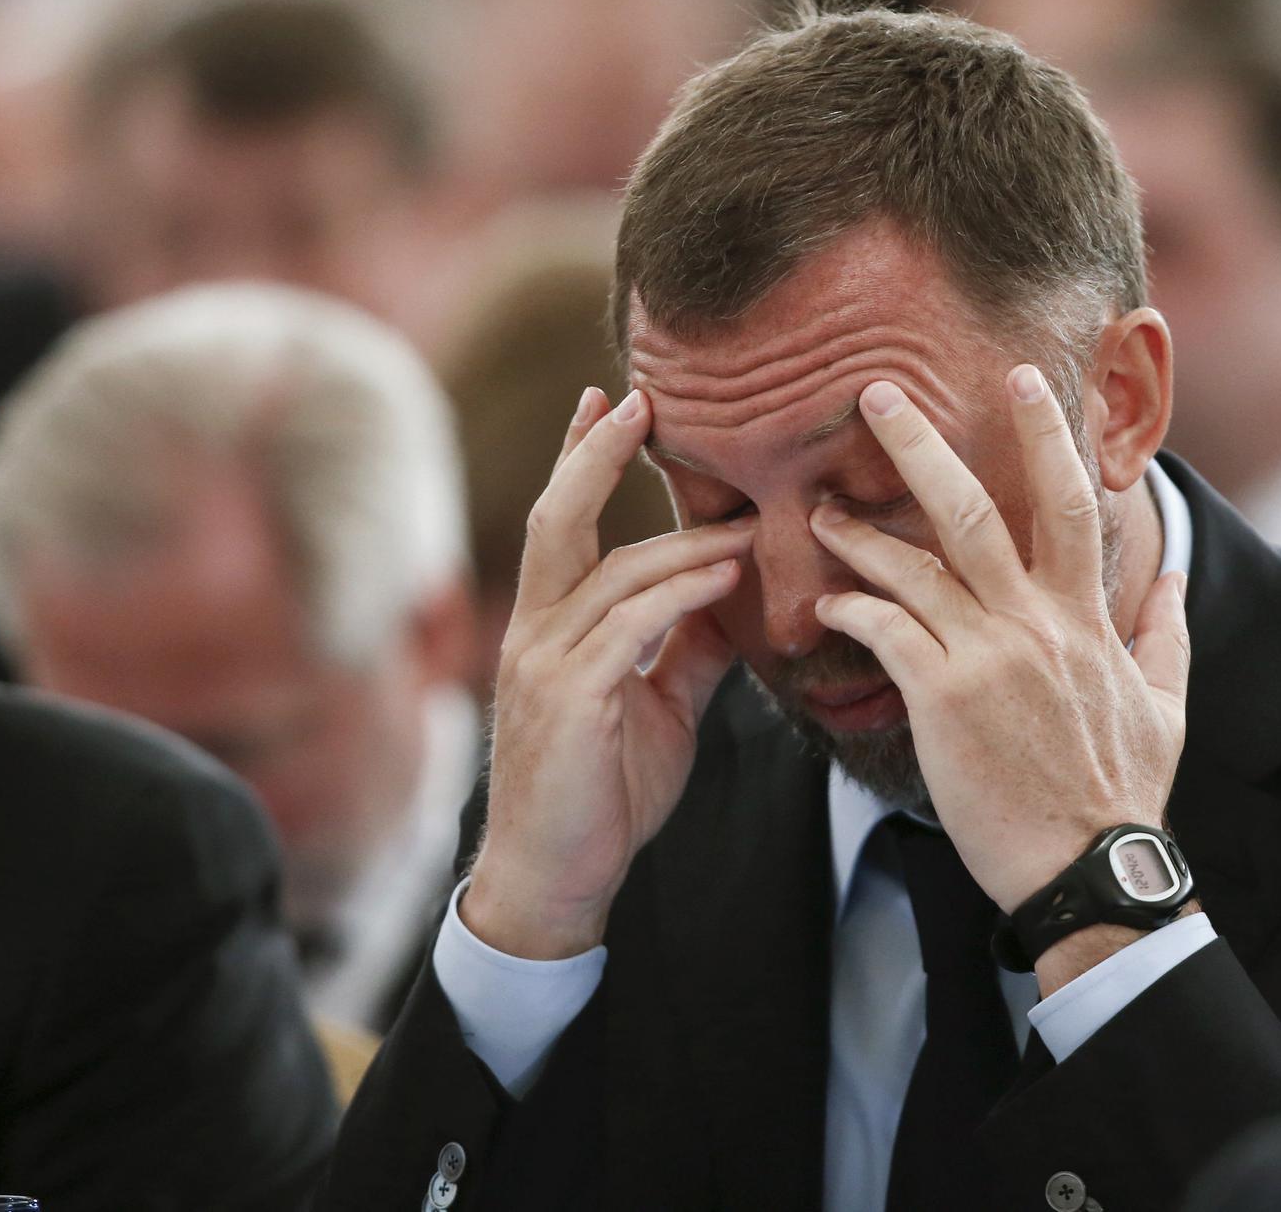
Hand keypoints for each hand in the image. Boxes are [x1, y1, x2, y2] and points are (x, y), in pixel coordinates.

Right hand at [463, 387, 752, 958]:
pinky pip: (628, 631)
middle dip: (595, 457)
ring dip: (682, 542)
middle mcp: (535, 635)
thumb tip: (727, 595)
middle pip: (558, 522)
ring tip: (745, 519)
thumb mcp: (657, 707)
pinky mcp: (569, 704)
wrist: (557, 879)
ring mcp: (544, 667)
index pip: (562, 526)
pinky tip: (725, 576)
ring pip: (611, 575)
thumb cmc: (601, 794)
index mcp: (550, 630)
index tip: (609, 403)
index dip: (581, 460)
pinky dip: (679, 596)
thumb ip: (684, 647)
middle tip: (637, 400)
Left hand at [809, 365, 1190, 978]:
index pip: (1068, 503)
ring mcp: (986, 658)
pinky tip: (828, 601)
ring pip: (912, 569)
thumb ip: (1164, 632)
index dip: (1045, 435)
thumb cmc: (1123, 791)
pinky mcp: (943, 699)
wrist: (1087, 867)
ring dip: (858, 533)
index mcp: (1085, 617)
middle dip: (920, 444)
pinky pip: (884, 632)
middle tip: (876, 393)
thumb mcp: (1166, 704)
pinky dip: (851, 607)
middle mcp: (1034, 623)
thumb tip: (1170, 579)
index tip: (1019, 379)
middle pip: (972, 510)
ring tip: (818, 509)